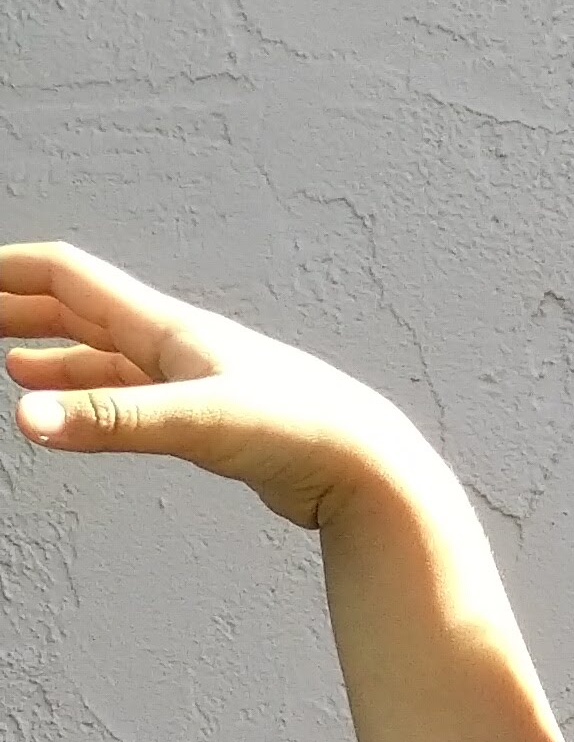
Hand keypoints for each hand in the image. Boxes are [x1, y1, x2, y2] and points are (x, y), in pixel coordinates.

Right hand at [4, 240, 421, 530]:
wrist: (370, 468)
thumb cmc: (301, 431)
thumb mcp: (195, 422)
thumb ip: (111, 423)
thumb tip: (28, 419)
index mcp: (166, 328)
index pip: (69, 277)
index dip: (11, 273)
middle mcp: (176, 346)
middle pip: (79, 311)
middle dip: (21, 312)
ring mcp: (193, 383)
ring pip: (106, 358)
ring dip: (56, 358)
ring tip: (12, 368)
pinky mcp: (211, 423)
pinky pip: (135, 400)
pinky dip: (96, 401)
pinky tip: (84, 416)